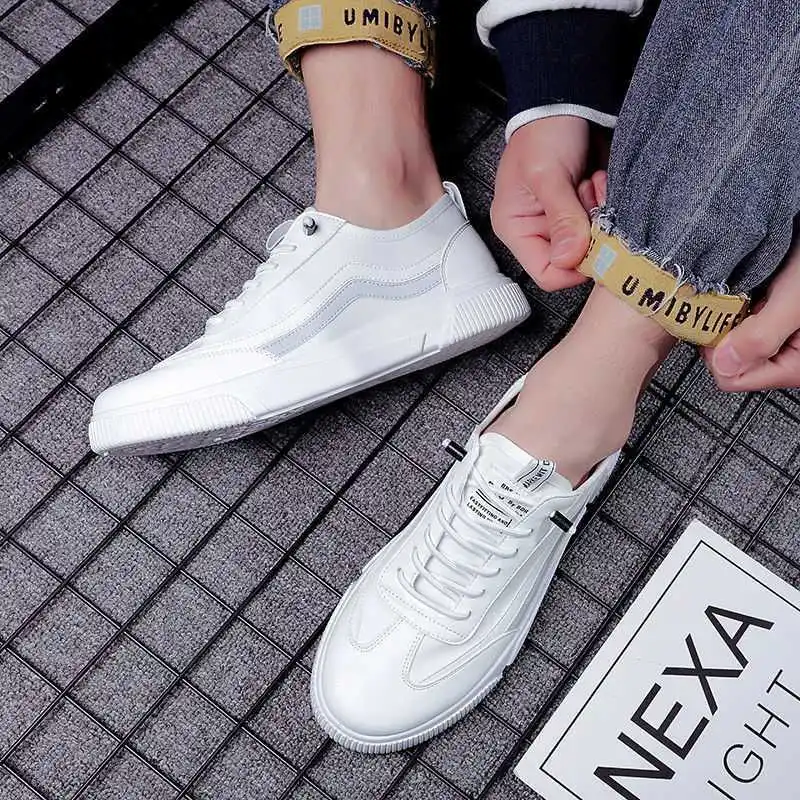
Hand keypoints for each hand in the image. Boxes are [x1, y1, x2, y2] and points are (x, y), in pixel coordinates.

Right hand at [491, 116, 606, 290]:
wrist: (567, 100)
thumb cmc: (543, 132)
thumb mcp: (547, 176)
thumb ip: (561, 219)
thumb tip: (570, 259)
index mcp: (517, 229)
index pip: (546, 273)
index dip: (574, 265)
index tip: (593, 242)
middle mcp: (539, 231)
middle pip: (574, 260)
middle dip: (590, 234)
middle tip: (589, 201)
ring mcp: (563, 222)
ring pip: (594, 243)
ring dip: (601, 216)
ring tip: (593, 185)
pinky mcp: (584, 210)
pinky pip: (605, 225)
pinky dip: (608, 205)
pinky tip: (599, 182)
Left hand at [704, 240, 799, 390]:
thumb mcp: (794, 301)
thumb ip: (761, 337)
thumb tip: (724, 365)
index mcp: (794, 367)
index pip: (731, 378)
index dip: (717, 350)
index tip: (720, 319)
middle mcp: (786, 359)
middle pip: (728, 362)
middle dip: (725, 333)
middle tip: (739, 301)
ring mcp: (778, 342)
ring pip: (731, 342)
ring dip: (732, 318)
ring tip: (749, 293)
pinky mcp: (772, 322)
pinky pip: (741, 324)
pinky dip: (739, 307)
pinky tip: (752, 289)